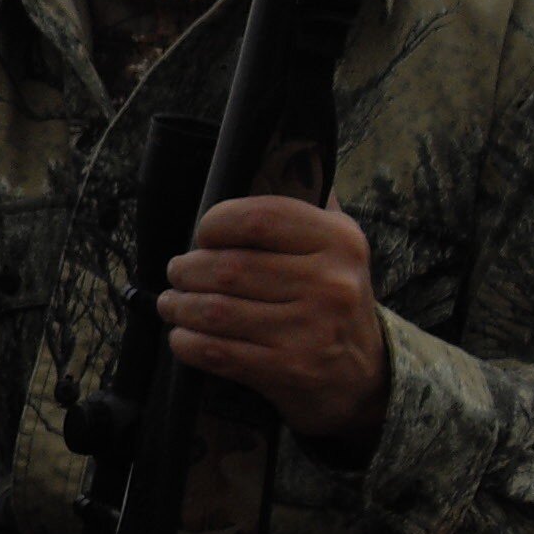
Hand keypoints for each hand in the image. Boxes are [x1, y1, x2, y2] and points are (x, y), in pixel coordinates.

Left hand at [158, 194, 390, 460]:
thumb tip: (276, 157)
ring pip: (216, 310)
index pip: (259, 217)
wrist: (363, 377)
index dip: (216, 223)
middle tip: (176, 272)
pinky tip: (181, 336)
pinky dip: (187, 343)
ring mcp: (308, 330)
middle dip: (187, 270)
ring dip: (179, 306)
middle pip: (228, 268)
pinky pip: (217, 351)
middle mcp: (328, 283)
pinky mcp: (287, 370)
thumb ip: (307, 205)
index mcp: (338, 241)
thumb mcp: (338, 246)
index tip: (203, 235)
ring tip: (170, 303)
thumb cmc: (334, 301)